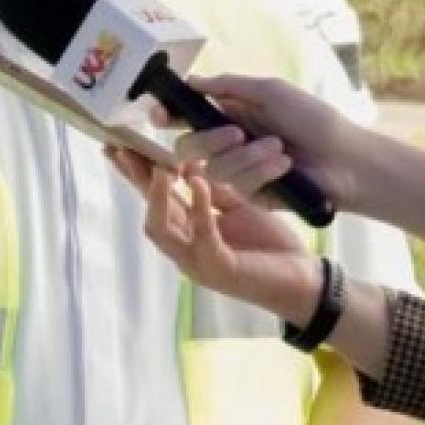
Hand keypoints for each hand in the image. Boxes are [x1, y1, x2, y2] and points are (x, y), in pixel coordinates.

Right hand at [109, 147, 321, 323]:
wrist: (306, 280)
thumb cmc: (270, 246)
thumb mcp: (238, 208)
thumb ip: (212, 190)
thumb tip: (188, 160)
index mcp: (188, 231)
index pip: (155, 198)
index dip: (136, 173)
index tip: (118, 144)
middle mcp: (184, 248)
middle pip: (149, 210)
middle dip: (134, 180)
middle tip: (120, 149)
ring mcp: (198, 262)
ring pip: (163, 229)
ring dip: (158, 197)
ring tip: (160, 168)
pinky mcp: (220, 269)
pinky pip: (202, 237)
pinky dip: (198, 209)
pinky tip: (197, 184)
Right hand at [172, 75, 366, 211]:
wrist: (348, 160)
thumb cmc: (315, 120)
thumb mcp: (271, 91)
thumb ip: (227, 86)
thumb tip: (190, 80)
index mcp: (230, 115)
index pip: (187, 116)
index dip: (168, 115)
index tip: (161, 115)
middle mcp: (229, 144)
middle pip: (188, 146)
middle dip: (207, 140)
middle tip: (235, 132)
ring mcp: (239, 171)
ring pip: (213, 167)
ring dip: (247, 156)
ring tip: (279, 149)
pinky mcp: (252, 195)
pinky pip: (238, 184)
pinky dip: (262, 170)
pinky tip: (285, 165)